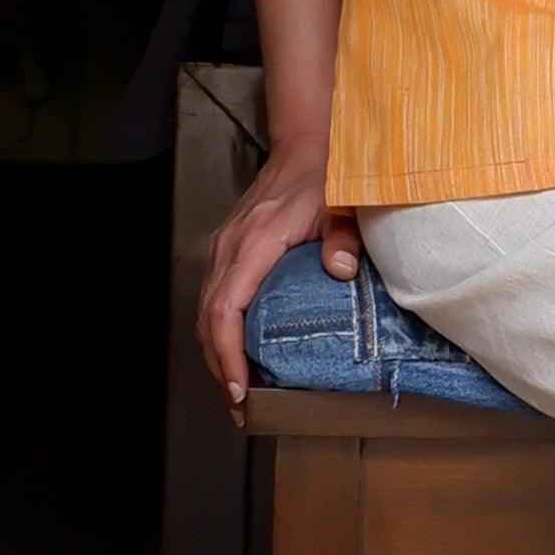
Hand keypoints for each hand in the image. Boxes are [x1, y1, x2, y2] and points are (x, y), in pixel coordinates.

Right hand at [197, 138, 362, 426]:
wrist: (307, 146)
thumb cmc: (327, 177)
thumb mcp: (345, 206)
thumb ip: (345, 238)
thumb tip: (339, 273)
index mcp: (255, 243)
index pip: (226, 310)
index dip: (227, 354)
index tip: (239, 388)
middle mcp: (231, 248)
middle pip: (209, 319)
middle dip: (219, 367)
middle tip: (241, 408)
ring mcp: (226, 248)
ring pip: (208, 311)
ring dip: (217, 353)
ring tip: (237, 391)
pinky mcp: (230, 250)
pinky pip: (217, 298)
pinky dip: (221, 331)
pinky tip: (237, 353)